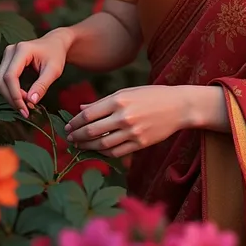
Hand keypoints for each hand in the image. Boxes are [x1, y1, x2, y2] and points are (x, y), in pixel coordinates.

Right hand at [0, 28, 72, 116]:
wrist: (55, 43)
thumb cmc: (56, 54)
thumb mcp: (54, 70)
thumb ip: (42, 85)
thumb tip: (30, 101)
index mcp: (22, 50)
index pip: (10, 76)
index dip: (15, 95)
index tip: (24, 109)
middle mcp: (11, 50)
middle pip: (1, 80)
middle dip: (11, 98)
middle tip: (25, 110)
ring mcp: (7, 55)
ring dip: (10, 96)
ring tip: (25, 105)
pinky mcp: (7, 61)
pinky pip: (3, 79)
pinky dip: (10, 91)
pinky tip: (22, 98)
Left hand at [64, 85, 192, 158]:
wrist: (178, 106)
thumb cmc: (151, 96)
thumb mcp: (127, 92)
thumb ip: (103, 102)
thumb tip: (81, 109)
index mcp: (119, 100)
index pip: (88, 115)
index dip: (74, 122)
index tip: (67, 126)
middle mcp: (124, 116)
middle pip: (92, 131)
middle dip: (77, 136)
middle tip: (69, 139)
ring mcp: (132, 132)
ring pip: (102, 144)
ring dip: (87, 147)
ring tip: (80, 146)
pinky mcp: (140, 144)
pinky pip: (116, 152)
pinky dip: (104, 153)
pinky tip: (98, 150)